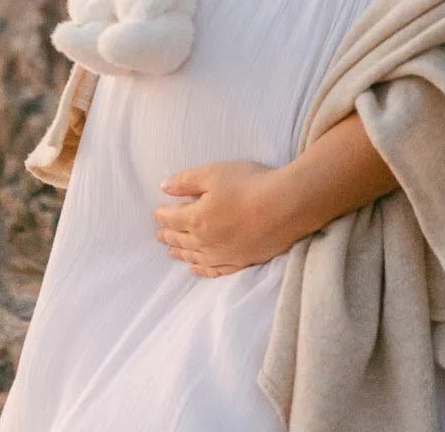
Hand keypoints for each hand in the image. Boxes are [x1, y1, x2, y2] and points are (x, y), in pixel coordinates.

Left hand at [154, 160, 302, 276]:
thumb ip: (186, 180)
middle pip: (180, 240)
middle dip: (168, 236)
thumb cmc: (250, 184)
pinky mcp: (240, 261)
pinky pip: (214, 270)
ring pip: (194, 257)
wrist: (287, 206)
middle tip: (159, 235)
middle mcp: (205, 241)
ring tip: (171, 253)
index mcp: (195, 219)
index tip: (157, 212)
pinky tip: (195, 268)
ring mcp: (223, 254)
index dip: (162, 214)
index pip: (171, 218)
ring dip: (180, 254)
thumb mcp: (214, 173)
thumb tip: (163, 187)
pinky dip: (201, 269)